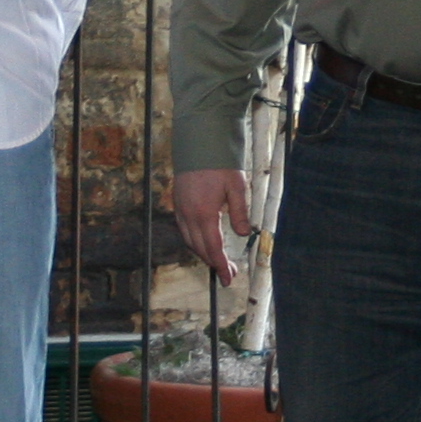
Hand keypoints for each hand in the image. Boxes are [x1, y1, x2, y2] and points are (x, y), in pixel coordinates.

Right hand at [172, 169, 253, 283]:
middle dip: (214, 263)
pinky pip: (184, 230)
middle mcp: (188, 215)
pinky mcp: (177, 203)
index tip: (229, 278)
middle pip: (199, 248)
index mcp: (204, 213)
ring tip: (218, 261)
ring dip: (203, 253)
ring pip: (189, 240)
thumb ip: (240, 212)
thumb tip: (243, 234)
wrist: (198, 143)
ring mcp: (180, 209)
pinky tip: (204, 242)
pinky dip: (194, 241)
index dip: (221, 264)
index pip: (213, 247)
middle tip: (229, 273)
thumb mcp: (236, 187)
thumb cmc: (220, 164)